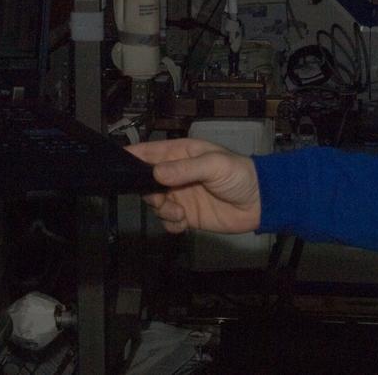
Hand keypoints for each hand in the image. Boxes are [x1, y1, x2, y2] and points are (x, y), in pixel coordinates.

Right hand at [126, 138, 260, 234]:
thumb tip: (156, 173)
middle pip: (147, 182)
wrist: (260, 202)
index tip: (117, 165)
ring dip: (163, 210)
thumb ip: (185, 169)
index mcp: (182, 154)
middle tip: (163, 199)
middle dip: (149, 192)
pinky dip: (172, 224)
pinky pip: (168, 222)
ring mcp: (181, 195)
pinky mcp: (188, 215)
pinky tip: (184, 223)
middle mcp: (177, 174)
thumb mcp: (214, 165)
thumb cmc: (240, 174)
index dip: (133, 157)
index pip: (150, 152)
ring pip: (156, 204)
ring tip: (180, 213)